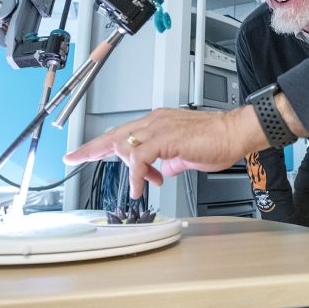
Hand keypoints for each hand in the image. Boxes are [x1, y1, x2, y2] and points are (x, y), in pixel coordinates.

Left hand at [63, 106, 267, 198]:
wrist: (234, 134)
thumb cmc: (217, 141)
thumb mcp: (185, 155)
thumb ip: (169, 161)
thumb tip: (162, 170)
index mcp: (158, 123)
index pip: (123, 132)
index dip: (100, 144)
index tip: (83, 152)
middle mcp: (155, 121)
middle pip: (114, 134)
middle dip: (91, 148)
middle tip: (74, 158)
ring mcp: (159, 128)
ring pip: (124, 145)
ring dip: (126, 168)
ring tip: (140, 184)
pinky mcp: (166, 138)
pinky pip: (140, 158)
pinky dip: (137, 174)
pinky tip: (143, 185)